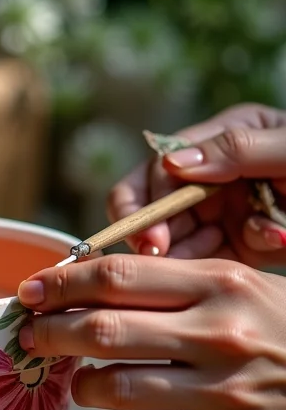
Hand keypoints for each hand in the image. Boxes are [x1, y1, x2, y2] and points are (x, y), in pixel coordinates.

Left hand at [17, 255, 285, 409]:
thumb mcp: (247, 289)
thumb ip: (177, 285)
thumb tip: (91, 284)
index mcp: (222, 285)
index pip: (117, 276)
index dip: (60, 283)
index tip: (30, 292)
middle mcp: (219, 336)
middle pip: (101, 330)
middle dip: (50, 334)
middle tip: (32, 337)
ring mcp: (224, 394)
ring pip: (113, 389)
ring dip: (81, 387)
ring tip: (80, 383)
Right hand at [108, 103, 285, 267]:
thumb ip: (234, 149)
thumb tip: (170, 162)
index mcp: (216, 144)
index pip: (156, 173)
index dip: (142, 206)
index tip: (150, 238)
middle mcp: (210, 179)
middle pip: (152, 211)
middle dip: (151, 237)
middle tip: (157, 258)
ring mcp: (221, 216)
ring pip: (174, 244)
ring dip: (189, 255)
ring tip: (225, 254)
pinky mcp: (236, 248)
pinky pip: (208, 264)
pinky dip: (224, 265)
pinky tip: (268, 242)